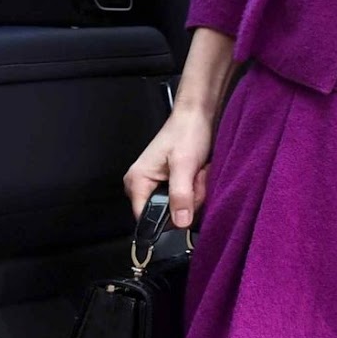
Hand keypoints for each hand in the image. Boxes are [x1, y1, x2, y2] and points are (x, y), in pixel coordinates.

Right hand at [123, 106, 214, 226]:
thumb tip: (180, 222)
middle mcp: (144, 186)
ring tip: (197, 172)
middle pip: (167, 215)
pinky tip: (199, 174)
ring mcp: (159, 186)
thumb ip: (181, 194)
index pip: (146, 219)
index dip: (168, 218)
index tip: (185, 201)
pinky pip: (186, 199)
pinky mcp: (172, 184)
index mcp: (137, 182)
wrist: (198, 115)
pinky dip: (197, 189)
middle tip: (195, 177)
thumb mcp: (184, 164)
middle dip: (188, 200)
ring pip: (180, 208)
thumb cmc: (187, 131)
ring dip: (195, 193)